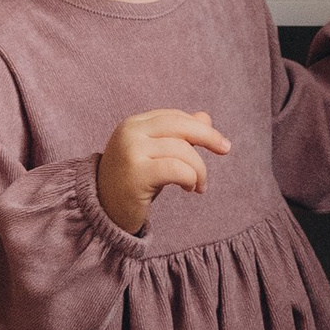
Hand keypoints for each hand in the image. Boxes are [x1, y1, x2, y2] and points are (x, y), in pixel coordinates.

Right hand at [97, 107, 230, 235]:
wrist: (103, 213)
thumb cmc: (133, 184)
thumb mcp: (155, 156)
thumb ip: (177, 136)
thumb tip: (205, 118)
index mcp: (134, 124)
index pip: (174, 116)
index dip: (198, 127)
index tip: (218, 142)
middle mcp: (130, 132)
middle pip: (180, 125)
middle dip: (208, 136)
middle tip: (226, 149)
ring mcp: (131, 151)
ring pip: (182, 150)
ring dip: (199, 169)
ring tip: (198, 185)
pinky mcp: (136, 173)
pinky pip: (177, 169)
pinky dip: (191, 178)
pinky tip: (190, 189)